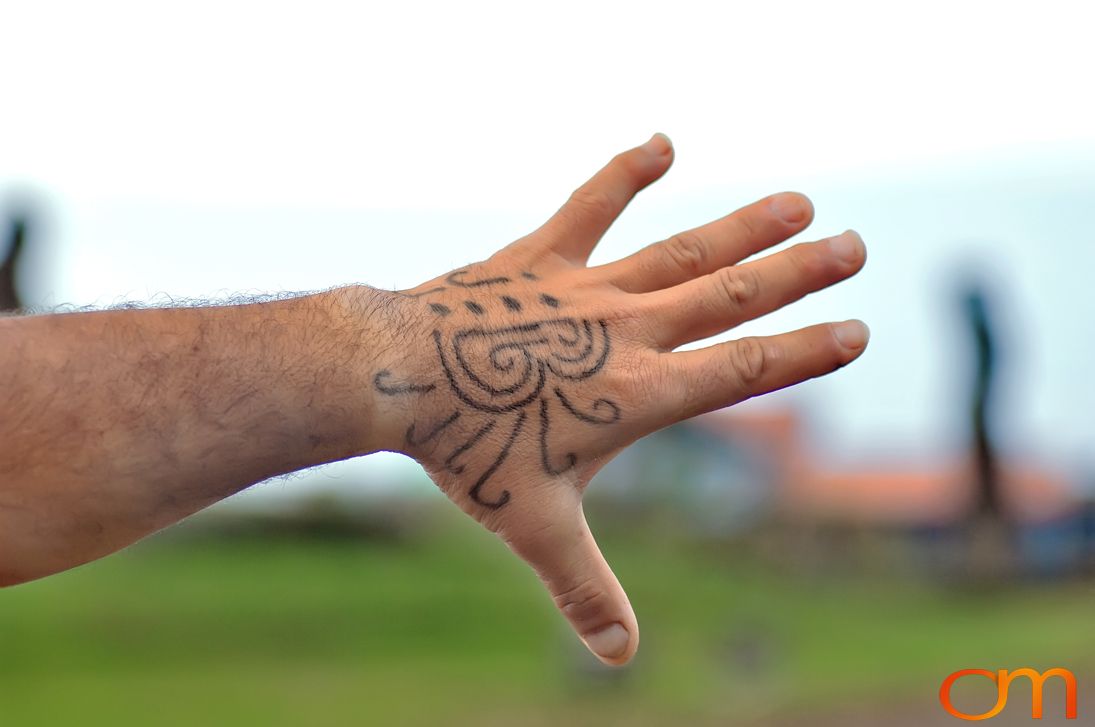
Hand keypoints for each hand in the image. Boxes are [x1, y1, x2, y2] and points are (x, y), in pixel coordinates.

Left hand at [367, 133, 867, 664]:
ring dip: (743, 226)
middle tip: (855, 245)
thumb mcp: (536, 527)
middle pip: (731, 296)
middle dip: (799, 274)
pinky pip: (591, 205)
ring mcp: (586, 286)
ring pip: (682, 250)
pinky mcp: (540, 255)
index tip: (857, 330)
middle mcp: (626, 332)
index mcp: (639, 394)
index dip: (806, 351)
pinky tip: (664, 140)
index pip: (743, 369)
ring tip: (795, 202)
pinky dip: (627, 173)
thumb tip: (620, 660)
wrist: (396, 376)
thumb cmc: (469, 451)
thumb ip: (584, 589)